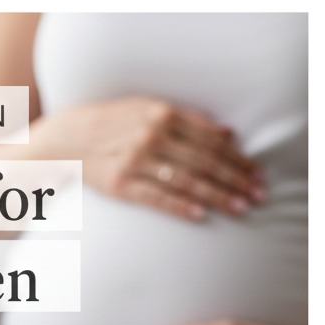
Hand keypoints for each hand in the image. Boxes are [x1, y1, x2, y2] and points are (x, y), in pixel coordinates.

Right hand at [33, 97, 264, 221]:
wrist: (68, 138)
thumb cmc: (114, 124)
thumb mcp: (150, 110)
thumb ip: (189, 120)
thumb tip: (227, 133)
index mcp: (163, 114)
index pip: (210, 139)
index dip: (236, 158)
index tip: (255, 173)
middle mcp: (152, 136)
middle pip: (204, 160)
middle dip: (234, 178)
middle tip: (256, 194)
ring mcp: (135, 161)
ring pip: (186, 179)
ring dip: (216, 194)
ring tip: (239, 207)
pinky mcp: (119, 184)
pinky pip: (156, 197)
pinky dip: (179, 206)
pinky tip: (200, 214)